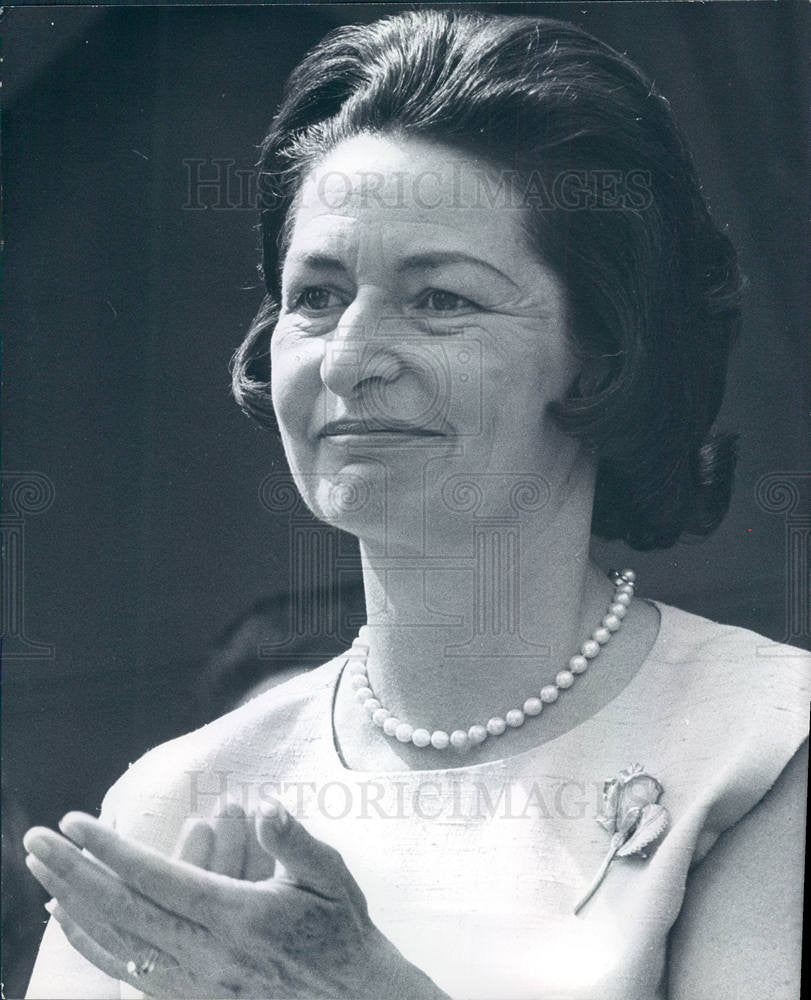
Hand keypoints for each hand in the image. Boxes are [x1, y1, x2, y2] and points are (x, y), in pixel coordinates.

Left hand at [23, 802, 446, 998]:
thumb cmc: (342, 932)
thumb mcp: (330, 878)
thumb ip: (294, 842)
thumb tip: (266, 807)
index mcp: (236, 916)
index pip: (156, 879)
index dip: (110, 850)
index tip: (75, 822)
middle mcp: (206, 953)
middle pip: (123, 910)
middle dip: (74, 871)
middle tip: (36, 839)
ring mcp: (193, 981)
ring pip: (117, 942)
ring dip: (74, 904)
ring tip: (41, 871)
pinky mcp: (190, 998)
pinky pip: (127, 971)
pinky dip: (93, 943)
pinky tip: (72, 919)